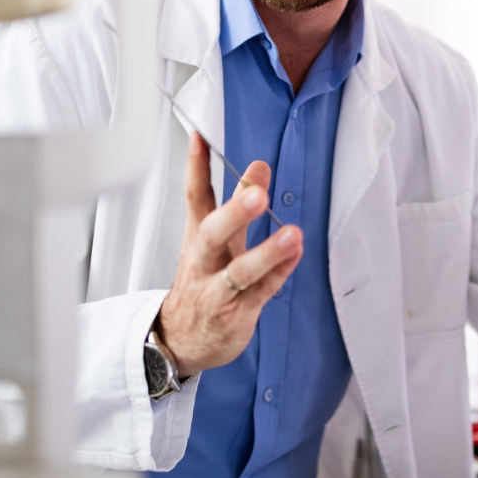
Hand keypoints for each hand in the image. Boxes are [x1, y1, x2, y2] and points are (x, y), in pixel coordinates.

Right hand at [155, 132, 303, 375]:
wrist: (181, 339)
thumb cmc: (202, 282)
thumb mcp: (215, 240)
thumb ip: (237, 203)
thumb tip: (257, 169)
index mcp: (197, 239)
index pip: (193, 197)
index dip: (195, 167)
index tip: (199, 137)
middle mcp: (204, 262)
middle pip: (212, 233)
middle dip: (234, 213)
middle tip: (256, 193)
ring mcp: (218, 290)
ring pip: (239, 271)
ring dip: (266, 252)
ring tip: (291, 234)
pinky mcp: (236, 314)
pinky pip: (260, 293)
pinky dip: (279, 274)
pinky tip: (295, 256)